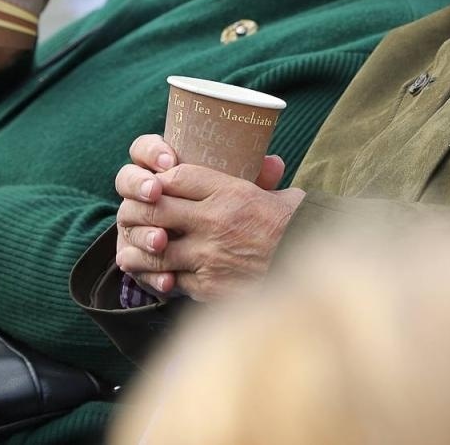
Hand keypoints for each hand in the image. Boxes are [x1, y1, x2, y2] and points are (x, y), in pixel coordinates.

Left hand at [113, 135, 299, 301]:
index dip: (159, 179)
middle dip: (139, 209)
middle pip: (156, 208)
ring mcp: (209, 256)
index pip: (177, 177)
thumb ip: (262, 180)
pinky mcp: (208, 286)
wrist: (316, 273)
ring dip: (140, 246)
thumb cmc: (300, 229)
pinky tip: (156, 275)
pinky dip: (160, 277)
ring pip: (154, 247)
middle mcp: (215, 221)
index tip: (156, 183)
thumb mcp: (282, 194)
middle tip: (135, 212)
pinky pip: (170, 279)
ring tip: (132, 247)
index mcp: (233, 192)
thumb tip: (267, 162)